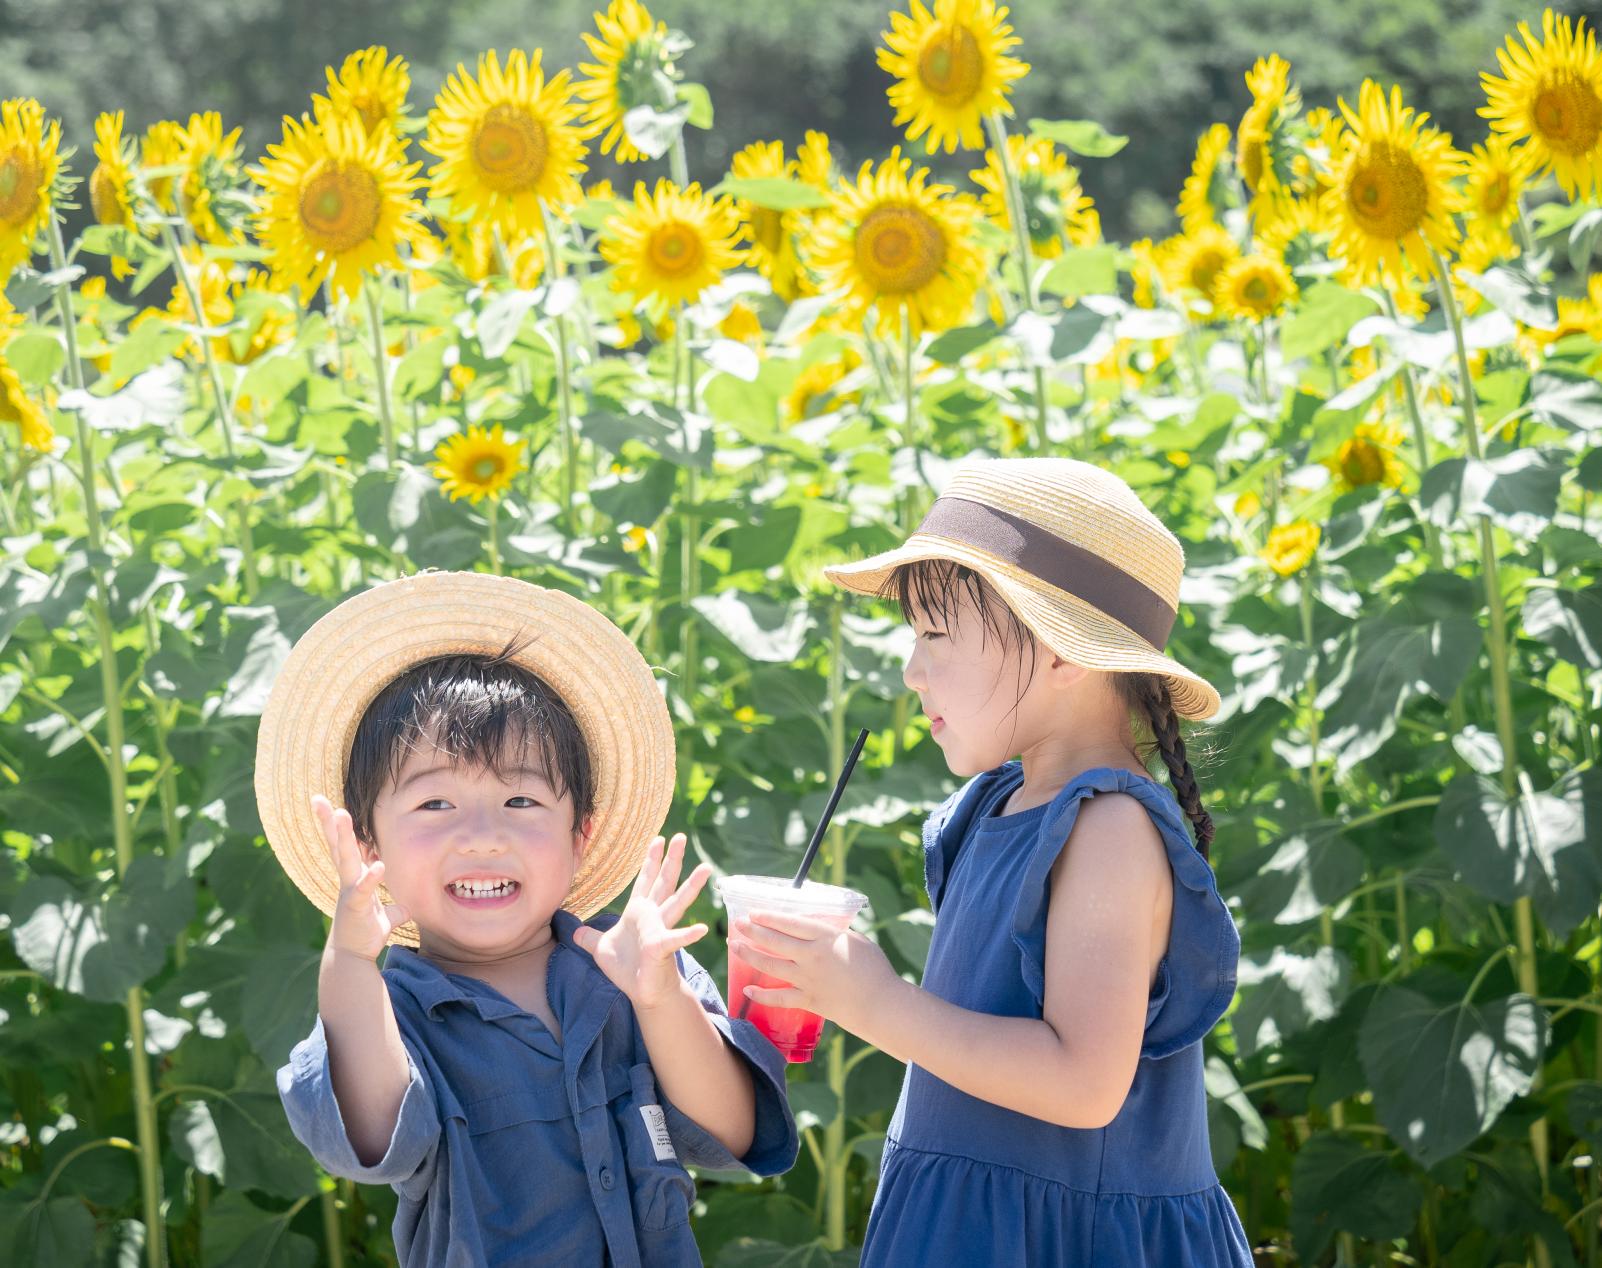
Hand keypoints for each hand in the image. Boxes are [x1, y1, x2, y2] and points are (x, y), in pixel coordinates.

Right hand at [314, 794, 409, 961]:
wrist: (354, 958)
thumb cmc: (366, 933)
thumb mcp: (385, 916)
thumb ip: (395, 908)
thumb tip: (407, 909)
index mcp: (353, 877)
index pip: (345, 846)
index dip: (337, 826)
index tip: (330, 803)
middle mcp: (348, 880)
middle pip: (338, 845)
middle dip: (329, 821)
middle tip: (318, 798)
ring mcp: (350, 892)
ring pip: (345, 859)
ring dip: (342, 836)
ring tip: (341, 813)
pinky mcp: (355, 908)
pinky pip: (363, 890)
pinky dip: (371, 878)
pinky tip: (379, 866)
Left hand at [572, 833, 711, 1010]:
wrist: (645, 993)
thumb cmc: (627, 970)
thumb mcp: (602, 950)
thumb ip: (589, 938)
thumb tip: (574, 931)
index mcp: (639, 913)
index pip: (645, 881)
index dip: (650, 860)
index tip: (657, 839)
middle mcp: (653, 917)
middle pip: (664, 882)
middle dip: (672, 859)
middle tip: (680, 837)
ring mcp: (660, 930)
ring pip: (677, 902)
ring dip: (691, 885)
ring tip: (705, 868)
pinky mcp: (662, 948)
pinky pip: (675, 940)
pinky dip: (688, 935)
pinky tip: (701, 929)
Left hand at [729, 911, 898, 1035]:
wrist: (881, 1004)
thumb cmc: (874, 968)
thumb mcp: (855, 939)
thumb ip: (832, 933)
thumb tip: (812, 927)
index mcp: (825, 938)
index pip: (790, 923)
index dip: (769, 917)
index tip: (753, 912)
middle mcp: (812, 957)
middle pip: (775, 941)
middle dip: (752, 931)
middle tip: (737, 924)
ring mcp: (808, 980)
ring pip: (771, 966)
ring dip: (750, 955)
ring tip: (735, 946)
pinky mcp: (808, 1001)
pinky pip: (779, 998)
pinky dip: (762, 996)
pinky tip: (748, 990)